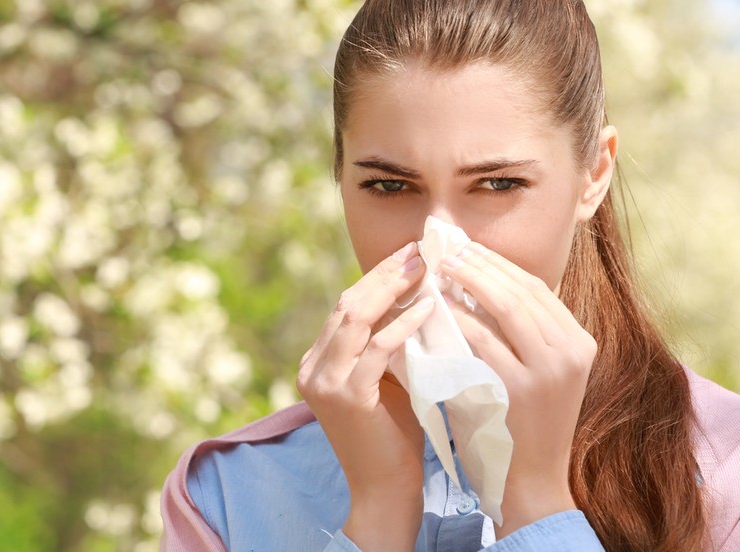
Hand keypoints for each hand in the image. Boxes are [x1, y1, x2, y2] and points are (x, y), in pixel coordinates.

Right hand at [297, 241, 433, 550]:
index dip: (378, 275)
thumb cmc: (397, 437)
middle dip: (385, 273)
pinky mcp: (346, 397)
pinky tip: (427, 310)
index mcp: (318, 362)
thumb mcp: (390, 379)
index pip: (347, 305)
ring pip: (355, 318)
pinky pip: (375, 350)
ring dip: (392, 289)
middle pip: (348, 303)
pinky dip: (401, 326)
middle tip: (420, 250)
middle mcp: (313, 368)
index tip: (412, 253)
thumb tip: (422, 296)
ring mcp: (324, 382)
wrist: (386, 491)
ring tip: (424, 268)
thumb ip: (392, 344)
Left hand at [439, 241, 595, 537]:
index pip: (537, 287)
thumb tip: (485, 278)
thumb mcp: (542, 372)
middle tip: (446, 248)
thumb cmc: (526, 424)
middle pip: (521, 290)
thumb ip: (525, 331)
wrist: (531, 482)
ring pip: (504, 307)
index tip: (468, 247)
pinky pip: (481, 340)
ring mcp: (546, 371)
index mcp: (579, 343)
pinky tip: (437, 305)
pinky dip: (458, 317)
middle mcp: (570, 352)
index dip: (500, 263)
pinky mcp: (516, 388)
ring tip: (439, 267)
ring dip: (468, 281)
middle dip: (481, 263)